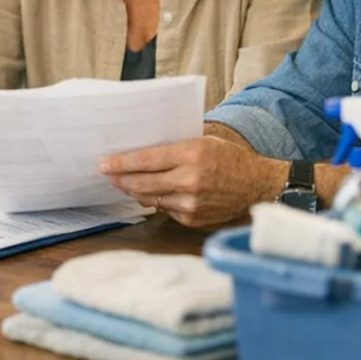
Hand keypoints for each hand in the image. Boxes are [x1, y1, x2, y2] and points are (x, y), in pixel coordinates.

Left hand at [98, 137, 287, 228]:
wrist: (257, 184)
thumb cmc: (228, 157)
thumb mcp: (202, 140)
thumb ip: (173, 147)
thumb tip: (140, 150)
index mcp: (191, 154)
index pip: (146, 160)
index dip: (121, 163)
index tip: (104, 163)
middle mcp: (190, 180)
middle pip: (143, 183)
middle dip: (120, 179)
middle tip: (107, 174)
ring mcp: (191, 203)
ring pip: (151, 198)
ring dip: (134, 191)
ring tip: (125, 183)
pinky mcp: (193, 219)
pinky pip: (165, 209)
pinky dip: (156, 200)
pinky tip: (151, 193)